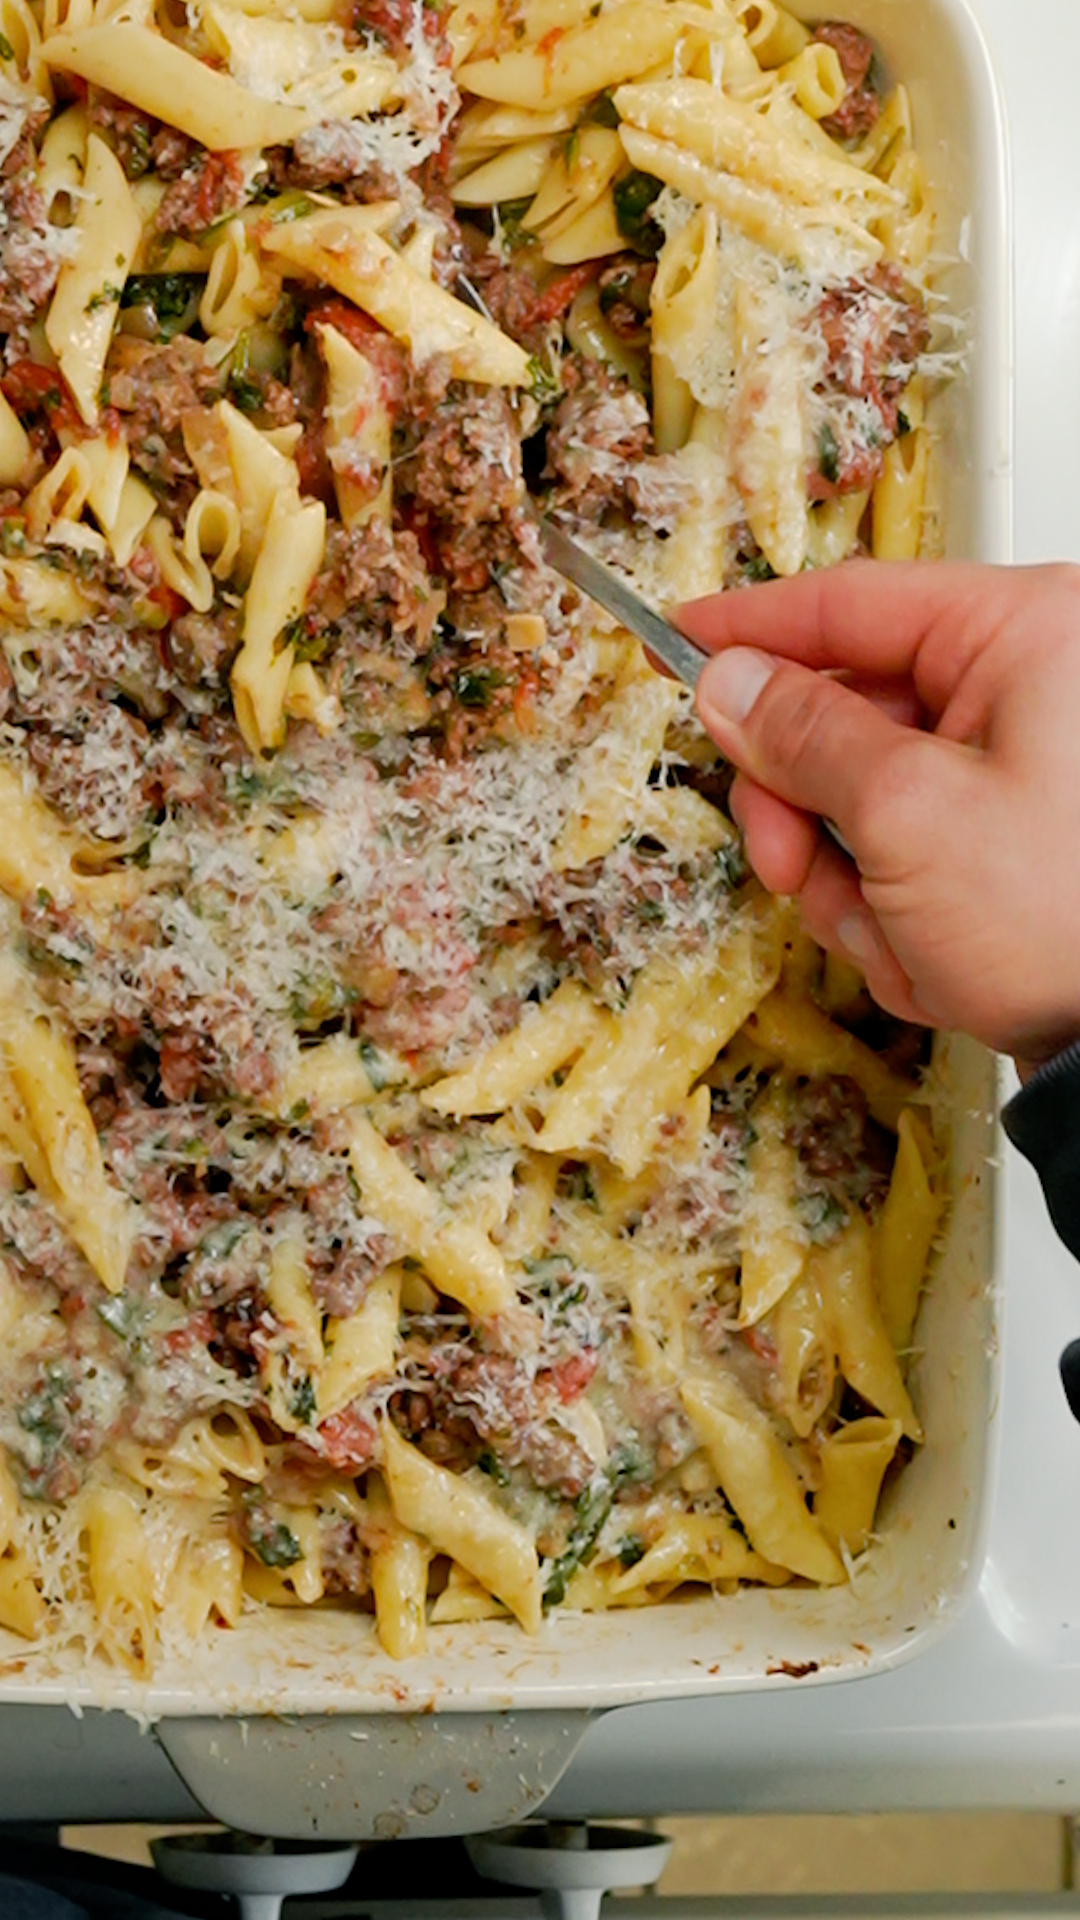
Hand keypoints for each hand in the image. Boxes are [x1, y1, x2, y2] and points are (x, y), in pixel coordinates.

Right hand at [681, 560, 1079, 1065]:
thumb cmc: (1069, 923)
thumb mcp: (909, 815)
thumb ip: (803, 735)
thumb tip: (732, 684)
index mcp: (1024, 636)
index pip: (850, 604)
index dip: (748, 632)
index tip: (675, 642)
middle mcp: (1028, 687)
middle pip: (842, 715)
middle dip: (805, 812)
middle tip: (788, 863)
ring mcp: (1019, 768)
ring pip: (859, 799)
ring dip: (849, 885)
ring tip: (892, 933)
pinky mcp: (1008, 837)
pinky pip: (899, 854)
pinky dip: (892, 916)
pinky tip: (927, 957)